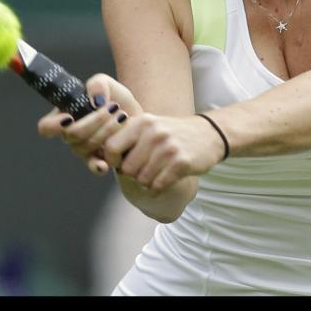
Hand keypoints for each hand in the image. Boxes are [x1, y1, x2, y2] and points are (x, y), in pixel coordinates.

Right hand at [37, 73, 142, 175]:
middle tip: (113, 107)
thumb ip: (96, 84)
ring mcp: (83, 150)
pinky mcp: (99, 160)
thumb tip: (94, 103)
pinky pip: (93, 166)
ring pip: (86, 146)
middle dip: (94, 120)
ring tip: (122, 116)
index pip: (46, 127)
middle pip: (72, 134)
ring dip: (107, 130)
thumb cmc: (114, 97)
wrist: (134, 114)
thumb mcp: (105, 82)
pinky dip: (97, 166)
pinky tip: (105, 164)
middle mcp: (70, 135)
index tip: (69, 117)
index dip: (53, 125)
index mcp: (64, 116)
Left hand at [100, 113, 225, 191]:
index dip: (112, 161)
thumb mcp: (149, 126)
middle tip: (143, 171)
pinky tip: (163, 182)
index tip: (120, 164)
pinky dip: (157, 189)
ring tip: (155, 174)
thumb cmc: (172, 134)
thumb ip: (126, 138)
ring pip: (142, 179)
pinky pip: (158, 185)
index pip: (111, 147)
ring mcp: (167, 147)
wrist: (208, 134)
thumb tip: (103, 160)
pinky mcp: (181, 162)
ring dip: (147, 182)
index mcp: (141, 122)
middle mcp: (153, 132)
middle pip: (126, 168)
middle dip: (132, 175)